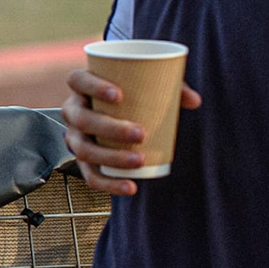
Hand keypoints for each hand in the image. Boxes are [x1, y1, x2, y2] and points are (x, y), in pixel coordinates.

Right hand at [59, 67, 200, 196]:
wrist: (116, 114)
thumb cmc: (131, 93)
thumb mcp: (148, 85)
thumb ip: (170, 87)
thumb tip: (195, 100)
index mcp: (81, 86)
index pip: (77, 80)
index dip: (93, 86)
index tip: (119, 95)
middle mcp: (73, 111)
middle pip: (82, 119)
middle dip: (110, 128)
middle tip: (141, 133)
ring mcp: (75, 137)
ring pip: (84, 150)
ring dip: (111, 157)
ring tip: (139, 160)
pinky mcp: (83, 161)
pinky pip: (90, 176)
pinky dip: (110, 184)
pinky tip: (131, 187)